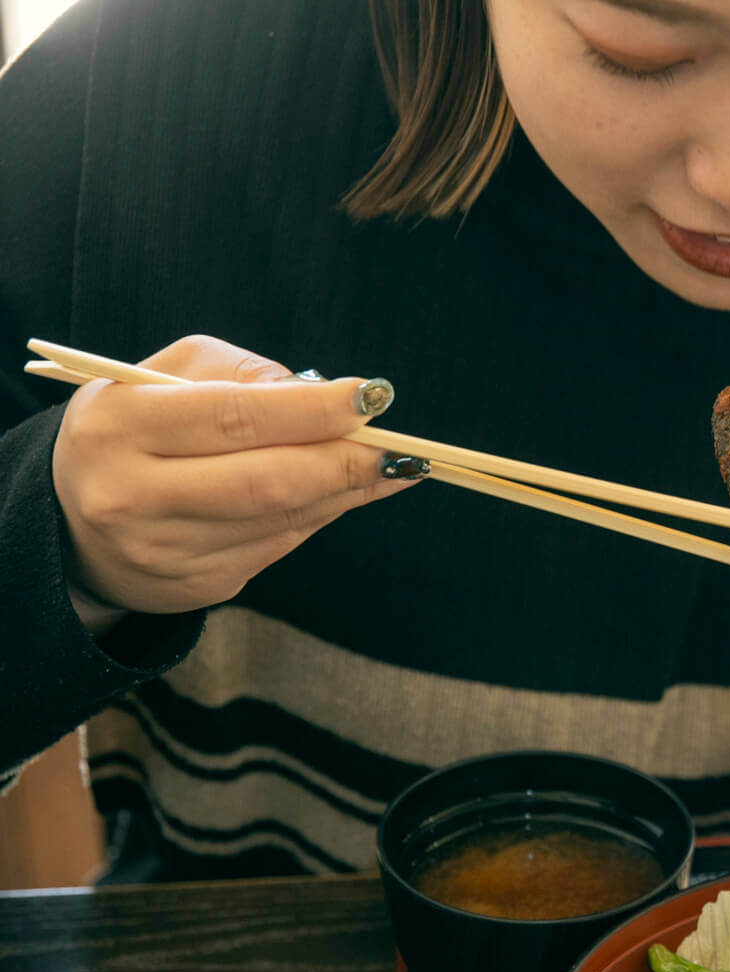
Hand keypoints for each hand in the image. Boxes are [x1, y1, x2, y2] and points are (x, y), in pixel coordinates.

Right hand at [51, 335, 413, 615]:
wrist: (74, 521)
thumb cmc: (134, 428)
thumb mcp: (161, 377)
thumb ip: (240, 373)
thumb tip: (323, 393)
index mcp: (120, 427)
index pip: (234, 418)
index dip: (312, 410)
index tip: (371, 398)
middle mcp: (134, 495)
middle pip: (269, 480)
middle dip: (347, 461)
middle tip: (399, 446)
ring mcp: (167, 549)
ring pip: (285, 517)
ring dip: (349, 489)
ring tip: (391, 465)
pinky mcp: (199, 584)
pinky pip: (282, 544)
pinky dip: (323, 512)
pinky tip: (346, 491)